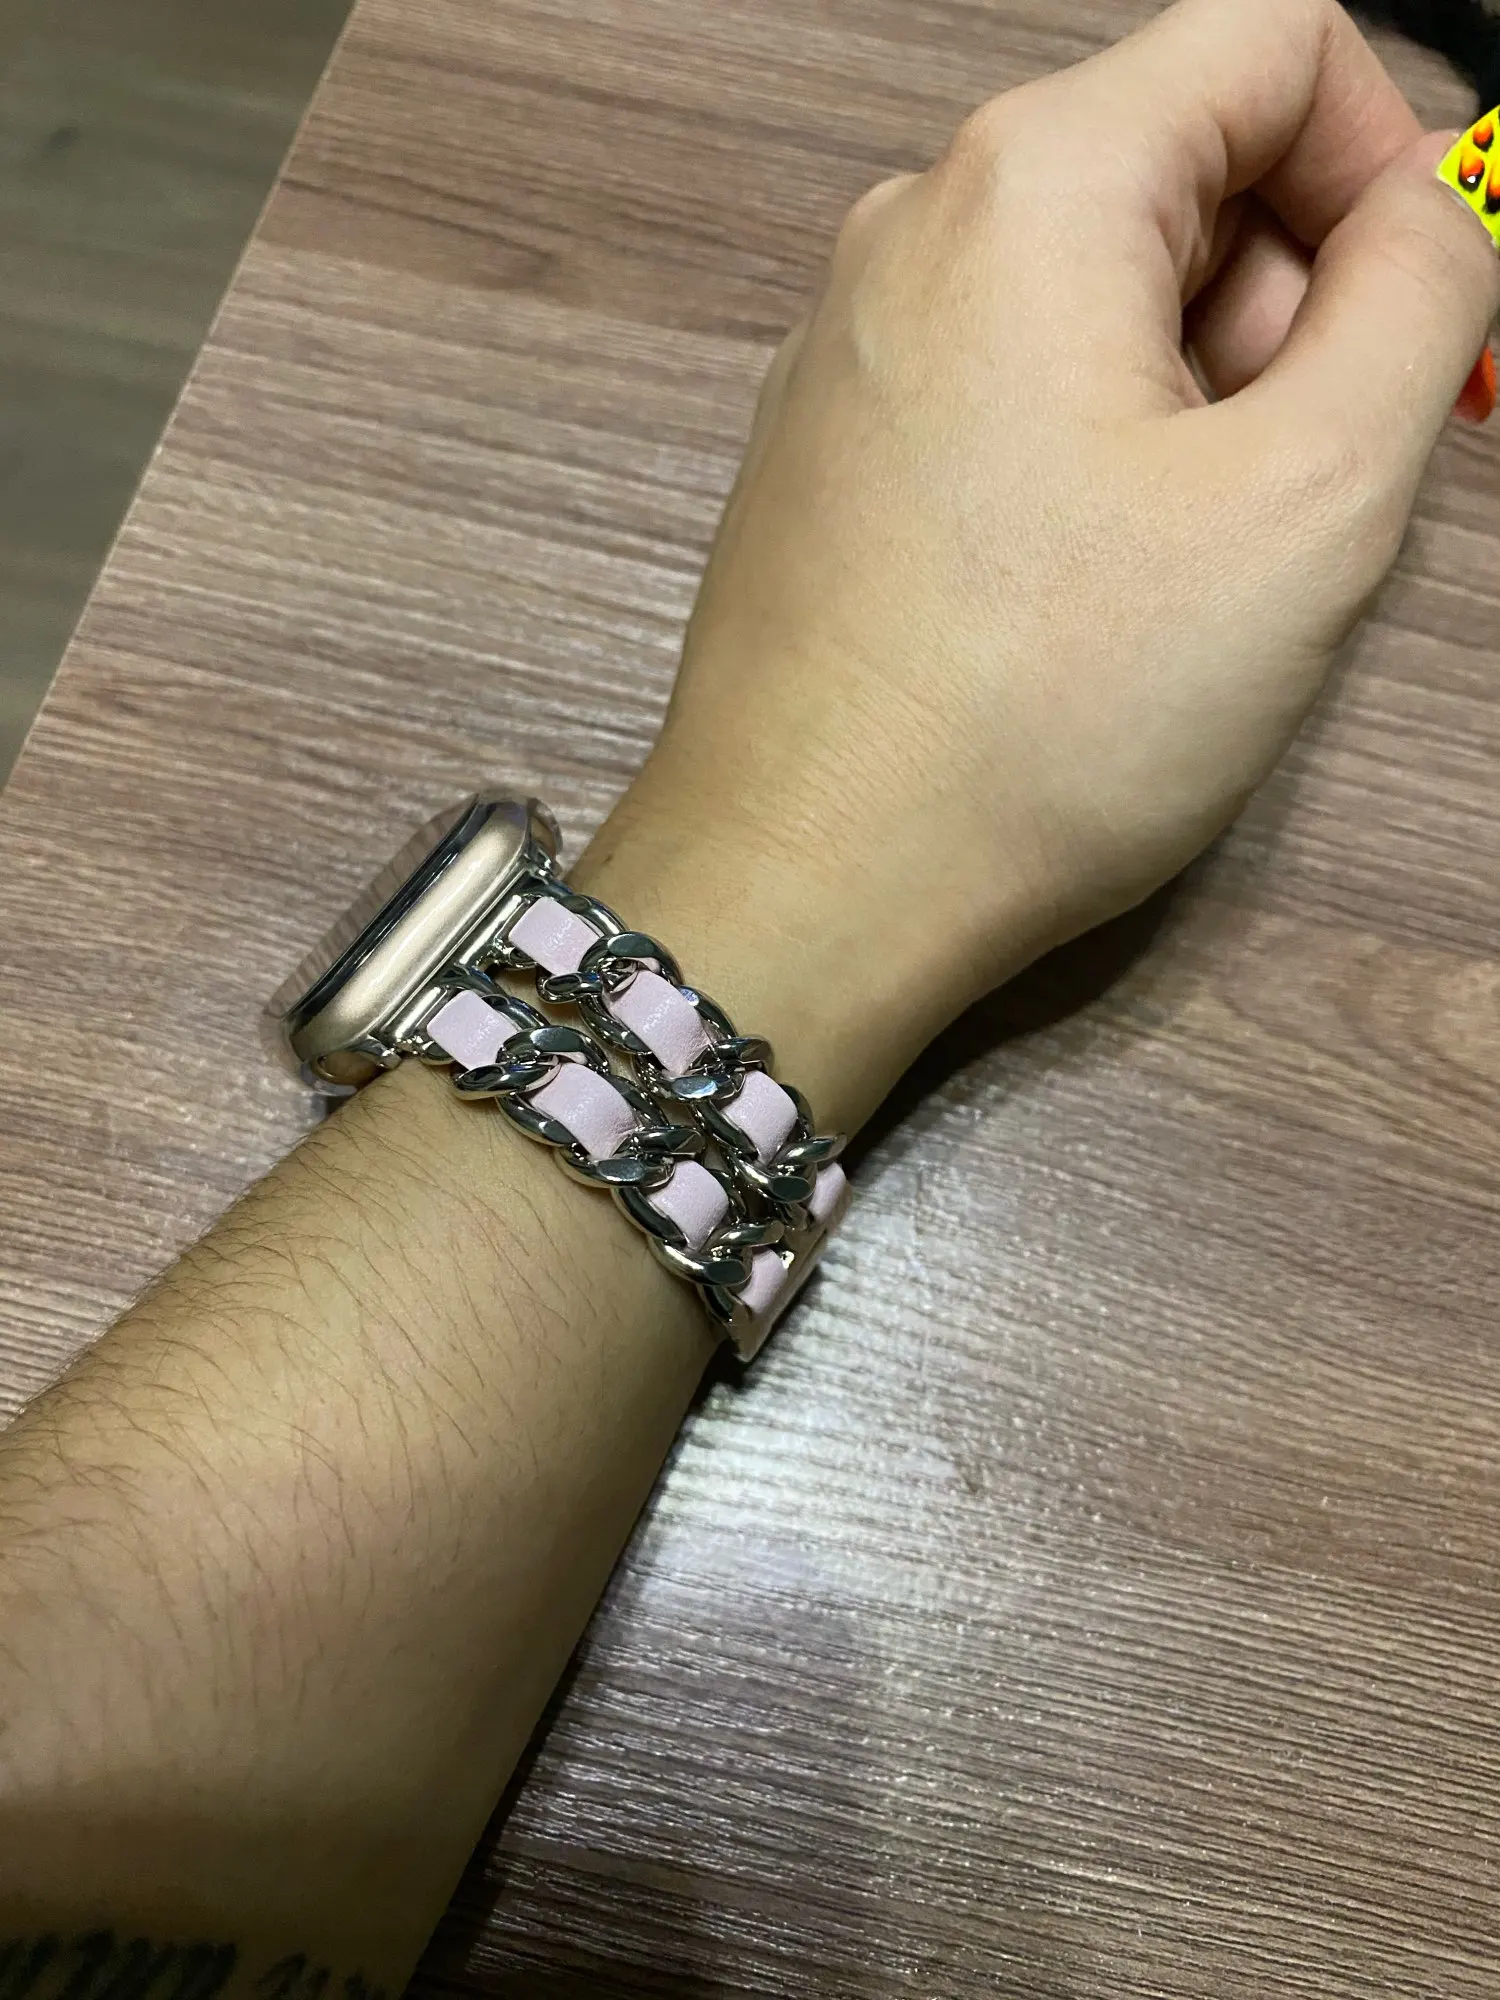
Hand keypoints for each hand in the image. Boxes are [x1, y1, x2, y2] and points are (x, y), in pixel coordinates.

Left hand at [583, 0, 1499, 1127]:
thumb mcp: (1308, 494)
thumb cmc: (1047, 711)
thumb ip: (1417, 300)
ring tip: (1184, 577)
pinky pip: (1009, 393)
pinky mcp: (827, 456)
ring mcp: (849, 346)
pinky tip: (1085, 603)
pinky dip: (1093, 458)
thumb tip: (1425, 216)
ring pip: (1097, 300)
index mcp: (1031, 181)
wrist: (805, 886)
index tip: (1417, 336)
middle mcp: (912, 229)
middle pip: (1180, 172)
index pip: (1274, 45)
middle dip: (1285, 312)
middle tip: (1294, 501)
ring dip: (1196, 405)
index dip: (1390, 167)